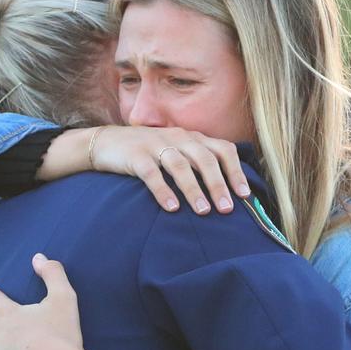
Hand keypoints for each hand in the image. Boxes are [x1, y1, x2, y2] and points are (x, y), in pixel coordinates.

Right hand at [92, 126, 250, 214]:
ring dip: (193, 190)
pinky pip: (151, 173)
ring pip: (180, 165)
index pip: (222, 149)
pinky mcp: (135, 155)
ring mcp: (155, 144)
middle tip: (227, 209)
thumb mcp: (176, 152)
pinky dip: (163, 190)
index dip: (235, 171)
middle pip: (204, 158)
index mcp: (192, 137)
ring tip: (203, 212)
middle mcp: (177, 137)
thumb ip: (197, 165)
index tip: (245, 195)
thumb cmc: (148, 153)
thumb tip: (225, 192)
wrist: (105, 142)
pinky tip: (172, 208)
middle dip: (218, 184)